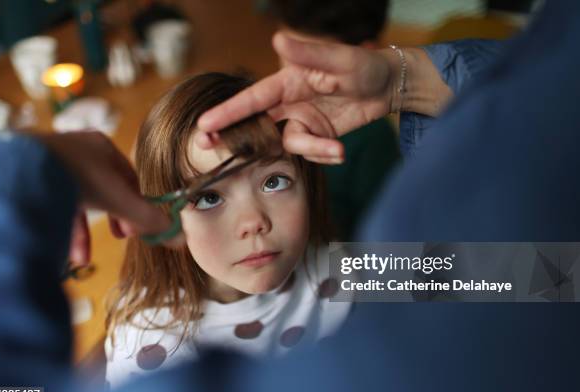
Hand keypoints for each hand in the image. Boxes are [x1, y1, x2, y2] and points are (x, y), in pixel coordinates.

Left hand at [34, 131, 181, 264]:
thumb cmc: (79, 177)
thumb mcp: (120, 201)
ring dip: (83, 230)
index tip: (137, 229)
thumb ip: (148, 219)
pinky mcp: (29, 176)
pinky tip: (63, 249)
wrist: (21, 169)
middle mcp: (78, 150)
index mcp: (103, 147)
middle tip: (119, 236)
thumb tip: (180, 238)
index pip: (129, 178)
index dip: (137, 206)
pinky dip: (60, 225)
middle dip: (112, 218)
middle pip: (104, 189)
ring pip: (76, 198)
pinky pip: (51, 202)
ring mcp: (52, 161)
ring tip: (83, 256)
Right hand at [197, 31, 396, 163]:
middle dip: (232, 137)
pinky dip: (323, 155)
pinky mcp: (315, 136)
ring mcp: (301, 121)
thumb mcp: (340, 59)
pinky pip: (310, 153)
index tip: (204, 126)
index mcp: (287, 82)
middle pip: (253, 124)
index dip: (227, 112)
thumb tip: (278, 38)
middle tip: (209, 149)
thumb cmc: (363, 65)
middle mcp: (288, 104)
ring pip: (289, 144)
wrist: (386, 87)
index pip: (252, 99)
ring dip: (311, 149)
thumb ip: (309, 53)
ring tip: (338, 149)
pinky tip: (340, 150)